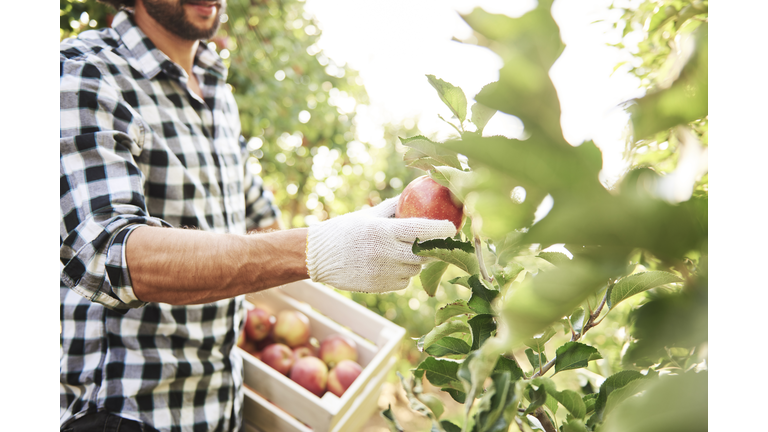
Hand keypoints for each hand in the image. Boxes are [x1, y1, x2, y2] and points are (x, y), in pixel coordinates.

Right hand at [306, 197, 457, 292]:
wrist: (317, 256)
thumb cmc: (344, 231)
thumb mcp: (368, 216)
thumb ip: (393, 208)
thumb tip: (414, 195)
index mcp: (383, 231)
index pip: (422, 230)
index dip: (442, 230)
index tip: (453, 227)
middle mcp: (386, 253)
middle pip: (424, 253)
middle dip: (433, 248)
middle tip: (436, 241)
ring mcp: (383, 272)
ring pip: (415, 269)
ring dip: (415, 261)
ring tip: (403, 252)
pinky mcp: (379, 287)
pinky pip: (403, 282)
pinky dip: (402, 274)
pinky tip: (390, 265)